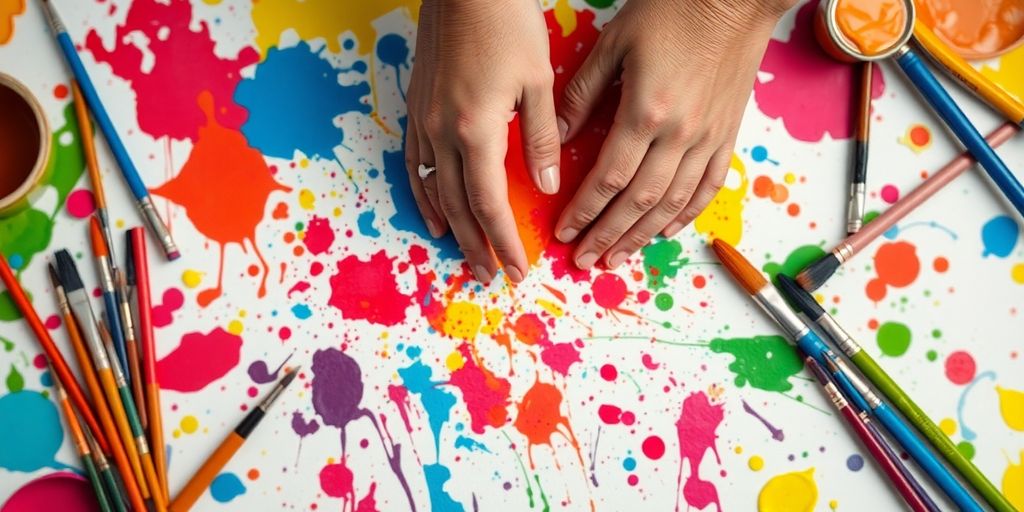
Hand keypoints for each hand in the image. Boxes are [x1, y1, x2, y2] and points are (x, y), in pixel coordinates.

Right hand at [405, 0, 561, 282]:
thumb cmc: (506, 24)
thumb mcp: (538, 81)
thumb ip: (541, 139)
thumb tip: (544, 187)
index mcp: (476, 130)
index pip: (490, 204)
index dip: (503, 241)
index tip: (518, 269)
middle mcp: (443, 133)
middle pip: (458, 207)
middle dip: (478, 246)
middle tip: (494, 276)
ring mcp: (424, 122)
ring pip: (434, 191)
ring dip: (452, 228)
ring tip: (466, 255)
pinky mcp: (416, 109)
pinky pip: (414, 165)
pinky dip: (423, 195)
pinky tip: (433, 214)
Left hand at [555, 0, 795, 269]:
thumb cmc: (671, 10)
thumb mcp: (614, 43)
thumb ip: (582, 94)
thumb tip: (555, 138)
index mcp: (646, 112)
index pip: (607, 179)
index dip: (583, 212)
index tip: (564, 233)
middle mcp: (679, 135)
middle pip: (637, 202)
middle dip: (607, 236)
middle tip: (585, 261)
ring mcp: (708, 139)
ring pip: (672, 204)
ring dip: (642, 237)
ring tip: (618, 258)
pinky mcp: (727, 135)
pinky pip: (707, 187)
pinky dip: (685, 215)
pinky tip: (666, 233)